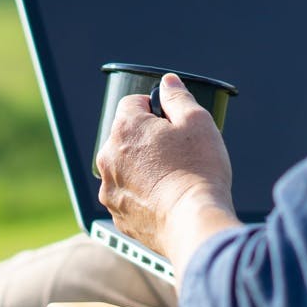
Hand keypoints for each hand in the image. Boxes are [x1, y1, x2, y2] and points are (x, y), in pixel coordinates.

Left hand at [96, 73, 242, 269]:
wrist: (193, 224)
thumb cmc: (198, 171)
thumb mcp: (197, 122)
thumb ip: (178, 97)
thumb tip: (168, 82)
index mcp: (125, 129)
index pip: (133, 103)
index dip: (156, 109)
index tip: (173, 123)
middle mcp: (108, 157)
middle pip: (127, 136)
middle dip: (149, 139)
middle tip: (179, 152)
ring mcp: (110, 189)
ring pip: (126, 167)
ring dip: (143, 167)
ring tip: (174, 178)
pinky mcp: (118, 215)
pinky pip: (129, 196)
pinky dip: (143, 195)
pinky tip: (166, 199)